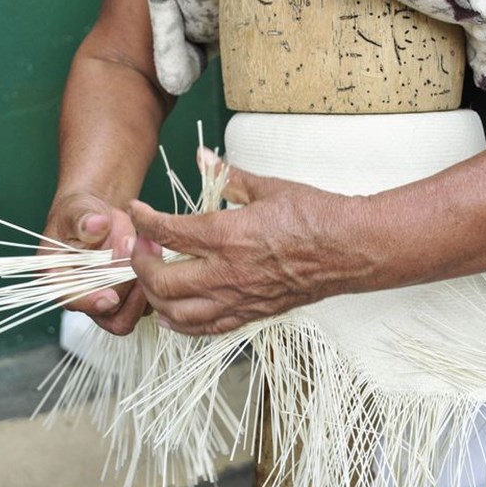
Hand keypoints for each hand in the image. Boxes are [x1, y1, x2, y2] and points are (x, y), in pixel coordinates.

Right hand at [42, 192, 148, 334]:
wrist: (101, 215)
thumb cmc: (82, 213)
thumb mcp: (78, 210)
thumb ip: (83, 220)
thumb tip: (96, 225)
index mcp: (60, 279)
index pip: (73, 301)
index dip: (92, 302)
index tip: (111, 296)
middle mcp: (84, 295)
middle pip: (108, 317)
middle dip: (126, 293)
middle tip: (136, 259)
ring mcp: (108, 298)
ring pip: (131, 316)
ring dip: (143, 290)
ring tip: (149, 253)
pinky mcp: (130, 294)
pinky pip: (147, 304)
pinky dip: (155, 284)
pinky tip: (156, 255)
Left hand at [128, 164, 370, 334]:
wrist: (350, 249)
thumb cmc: (315, 217)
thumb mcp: (268, 188)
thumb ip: (229, 176)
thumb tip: (204, 158)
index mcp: (228, 235)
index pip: (168, 230)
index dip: (144, 220)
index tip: (136, 211)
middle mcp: (227, 272)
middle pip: (162, 280)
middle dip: (140, 264)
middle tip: (140, 248)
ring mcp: (238, 298)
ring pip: (178, 312)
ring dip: (156, 297)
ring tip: (151, 280)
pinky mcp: (252, 313)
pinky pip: (206, 328)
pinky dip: (182, 323)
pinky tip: (173, 313)